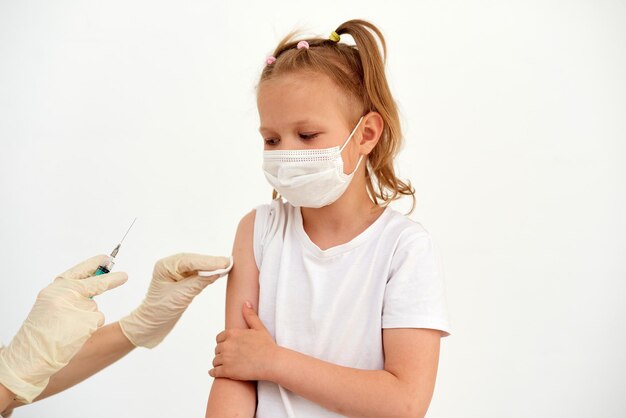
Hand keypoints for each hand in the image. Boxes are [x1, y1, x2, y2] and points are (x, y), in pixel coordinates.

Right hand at [0, 255, 126, 402]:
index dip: (93, 264)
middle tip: (124, 276)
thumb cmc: (40, 333)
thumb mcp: (50, 306)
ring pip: (94, 308)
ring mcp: (78, 306)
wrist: (32, 355)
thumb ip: (69, 295)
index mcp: (55, 288)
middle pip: (96, 284)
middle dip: (111, 279)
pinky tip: (74, 335)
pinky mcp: (88, 320)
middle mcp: (66, 293)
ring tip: (67, 330)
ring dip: (87, 319)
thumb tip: (94, 288)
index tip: (106, 258)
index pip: (78, 271)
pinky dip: (90, 327)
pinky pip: (97, 320)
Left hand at [119, 253, 232, 348]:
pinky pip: (198, 274)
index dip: (208, 261)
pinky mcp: (183, 281)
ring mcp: (177, 273)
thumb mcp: (181, 296)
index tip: (224, 263)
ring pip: (198, 266)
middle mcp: (171, 266)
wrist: (150, 326)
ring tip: (226, 267)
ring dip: (211, 267)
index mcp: (165, 266)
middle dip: (211, 262)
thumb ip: (199, 282)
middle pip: (195, 260)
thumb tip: (217, 272)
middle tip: (229, 263)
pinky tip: (218, 273)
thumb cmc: (159, 311)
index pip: (190, 261)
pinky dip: (208, 274)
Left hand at [209, 301, 277, 380]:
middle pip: (217, 349)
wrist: (273, 362)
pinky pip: (214, 372)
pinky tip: (214, 372)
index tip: (228, 347)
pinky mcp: (227, 371)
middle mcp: (227, 345)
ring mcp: (226, 358)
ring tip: (224, 365)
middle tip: (228, 357)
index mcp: (232, 333)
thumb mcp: (259, 328)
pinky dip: (213, 372)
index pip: (219, 338)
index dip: (224, 342)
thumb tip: (246, 303)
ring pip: (215, 361)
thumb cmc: (267, 345)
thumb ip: (250, 315)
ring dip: (218, 363)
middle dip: (222, 353)